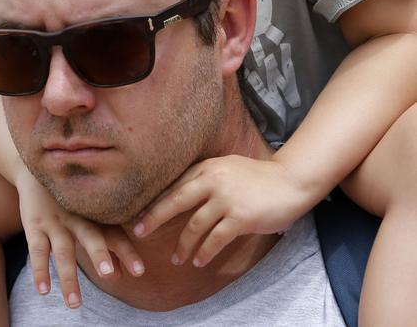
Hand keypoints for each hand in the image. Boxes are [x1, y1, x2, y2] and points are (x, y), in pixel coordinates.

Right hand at [16, 168, 144, 308]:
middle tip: (108, 275)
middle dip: (99, 254)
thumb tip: (121, 276)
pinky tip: (43, 290)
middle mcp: (78, 217)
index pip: (114, 234)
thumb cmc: (71, 200)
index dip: (126, 252)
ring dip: (69, 277)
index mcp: (95, 214)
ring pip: (63, 251)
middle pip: (91, 235)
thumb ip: (105, 245)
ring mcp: (55, 221)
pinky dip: (40, 271)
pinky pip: (36, 250)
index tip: (140, 272)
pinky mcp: (35, 225)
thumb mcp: (89, 217)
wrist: (37, 171)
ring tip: (75, 304)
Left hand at [132, 154, 310, 266]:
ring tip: (177, 259)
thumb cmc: (259, 177)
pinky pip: (215, 239)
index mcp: (207, 167)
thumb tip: (183, 193)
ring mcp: (226, 198)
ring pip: (195, 225)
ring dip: (183, 245)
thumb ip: (208, 177)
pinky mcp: (240, 217)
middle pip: (175, 201)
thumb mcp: (228, 168)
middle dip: (154, 218)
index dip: (155, 201)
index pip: (175, 185)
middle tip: (138, 232)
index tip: (140, 214)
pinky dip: (205, 252)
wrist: (290, 181)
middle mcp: (213, 180)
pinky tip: (199, 261)